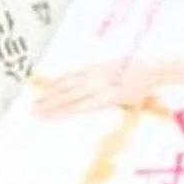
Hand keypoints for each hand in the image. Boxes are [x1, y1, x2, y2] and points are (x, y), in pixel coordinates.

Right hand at [30, 59, 170, 118]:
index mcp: (108, 97)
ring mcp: (96, 73)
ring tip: (35, 100)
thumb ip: (104, 108)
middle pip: (70, 96)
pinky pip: (74, 72)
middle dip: (50, 105)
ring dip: (50, 92)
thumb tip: (82, 112)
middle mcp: (100, 84)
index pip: (78, 107)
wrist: (151, 70)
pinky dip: (59, 77)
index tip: (43, 118)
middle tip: (33, 112)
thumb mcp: (125, 106)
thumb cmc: (139, 92)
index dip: (59, 113)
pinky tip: (47, 82)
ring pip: (68, 83)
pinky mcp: (95, 64)